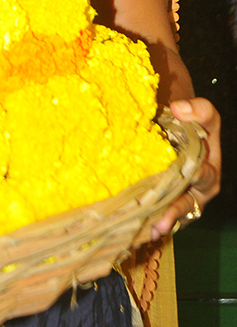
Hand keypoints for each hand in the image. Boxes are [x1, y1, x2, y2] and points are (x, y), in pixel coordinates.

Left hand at [151, 98, 220, 238]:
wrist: (174, 134)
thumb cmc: (191, 127)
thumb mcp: (203, 116)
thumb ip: (199, 110)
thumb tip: (179, 108)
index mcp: (209, 173)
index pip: (204, 175)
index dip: (196, 175)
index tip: (188, 176)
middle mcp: (195, 193)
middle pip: (185, 205)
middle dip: (173, 213)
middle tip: (161, 222)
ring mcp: (178, 202)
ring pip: (168, 216)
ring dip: (156, 224)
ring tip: (148, 232)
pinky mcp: (161, 206)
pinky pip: (153, 216)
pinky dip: (143, 222)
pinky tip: (132, 229)